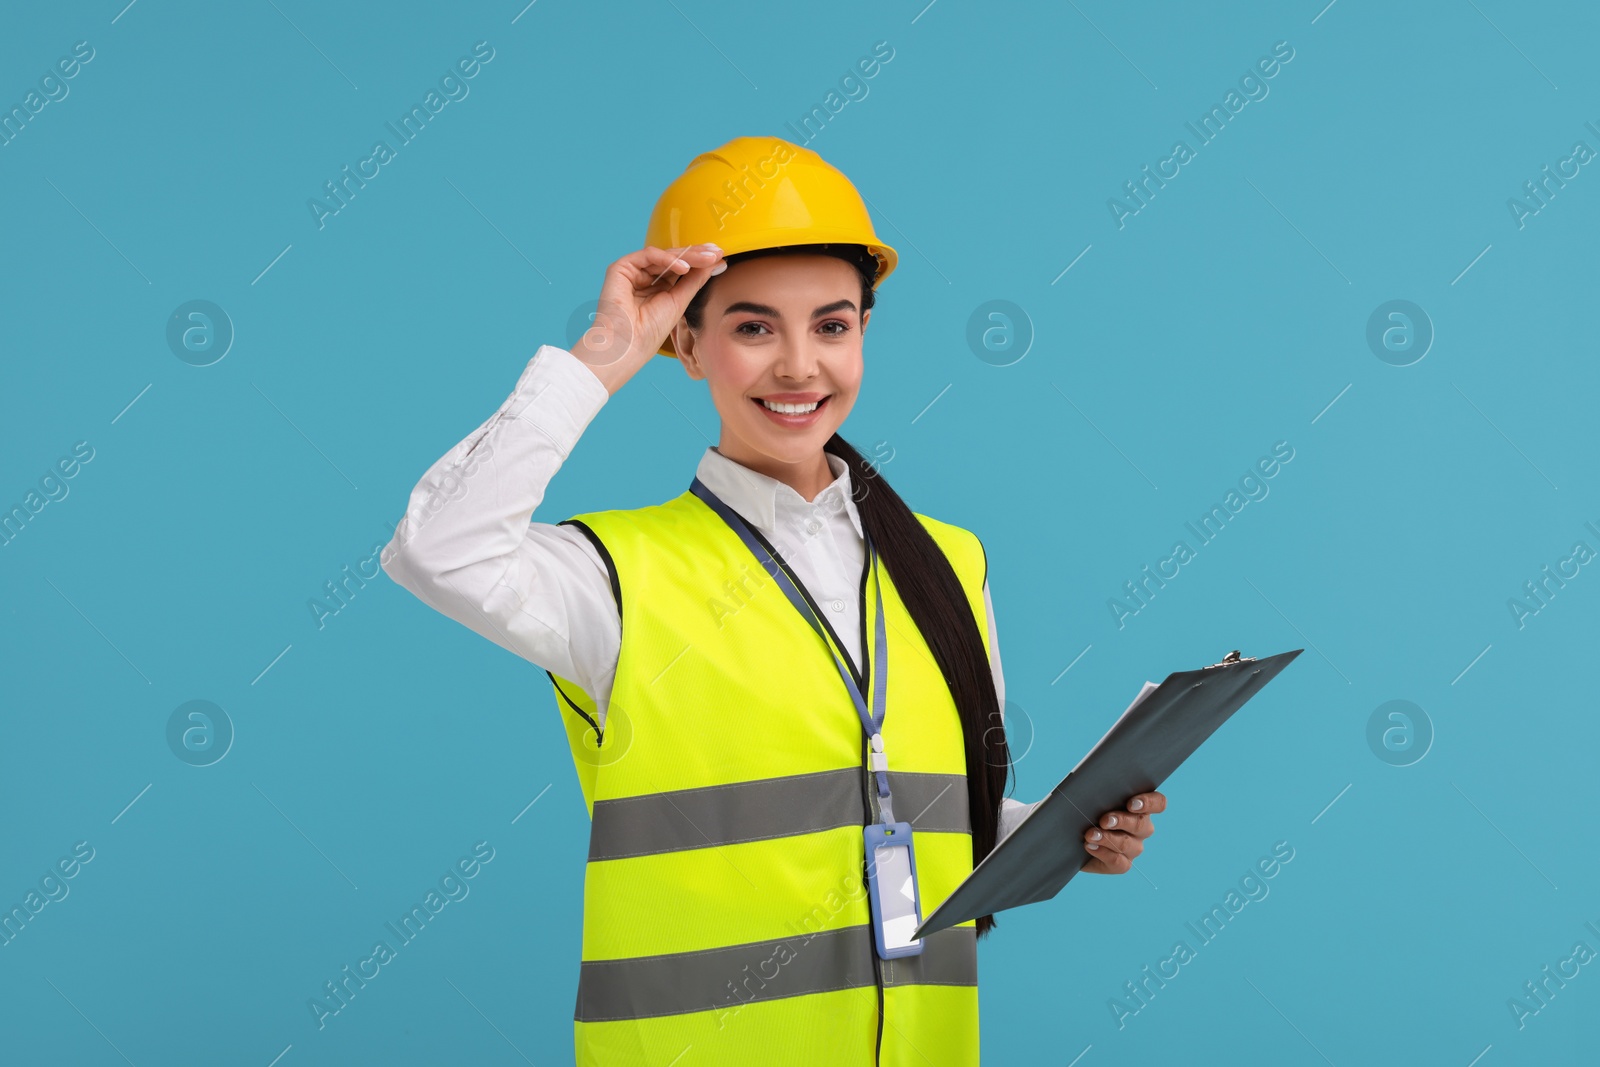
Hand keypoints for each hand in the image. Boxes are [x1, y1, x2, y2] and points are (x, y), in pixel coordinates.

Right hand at [570, 243, 725, 394]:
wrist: (628, 345)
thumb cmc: (650, 331)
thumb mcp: (680, 302)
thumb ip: (695, 281)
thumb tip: (716, 262)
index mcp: (657, 287)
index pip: (681, 268)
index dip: (700, 261)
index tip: (720, 257)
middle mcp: (644, 277)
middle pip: (673, 259)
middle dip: (696, 254)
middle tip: (717, 251)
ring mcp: (632, 272)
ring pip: (663, 255)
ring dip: (687, 255)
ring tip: (706, 259)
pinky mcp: (621, 268)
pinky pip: (648, 255)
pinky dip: (667, 259)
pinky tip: (684, 268)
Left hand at [1082, 791, 1165, 874]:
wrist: (1071, 837)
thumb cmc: (1084, 809)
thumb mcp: (1091, 796)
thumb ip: (1099, 789)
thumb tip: (1093, 784)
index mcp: (1140, 807)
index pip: (1158, 803)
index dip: (1149, 803)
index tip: (1131, 804)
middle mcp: (1141, 828)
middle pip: (1141, 824)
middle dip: (1122, 821)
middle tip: (1104, 820)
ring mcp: (1133, 847)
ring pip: (1128, 844)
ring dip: (1108, 838)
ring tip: (1090, 834)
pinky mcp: (1122, 864)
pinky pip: (1118, 862)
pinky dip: (1103, 853)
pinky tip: (1090, 846)